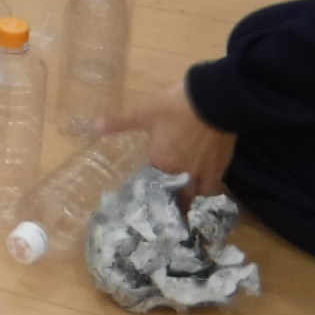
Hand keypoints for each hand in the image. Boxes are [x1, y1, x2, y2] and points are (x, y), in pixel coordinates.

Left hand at [103, 81, 235, 203]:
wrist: (214, 101)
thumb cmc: (175, 108)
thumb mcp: (144, 113)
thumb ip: (120, 123)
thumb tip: (93, 127)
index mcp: (162, 162)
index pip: (153, 185)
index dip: (149, 192)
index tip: (145, 201)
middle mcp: (183, 173)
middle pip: (178, 197)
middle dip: (171, 205)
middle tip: (166, 212)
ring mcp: (205, 172)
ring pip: (197, 196)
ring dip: (190, 201)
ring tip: (185, 206)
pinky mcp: (222, 166)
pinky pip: (213, 187)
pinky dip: (207, 191)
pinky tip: (204, 190)